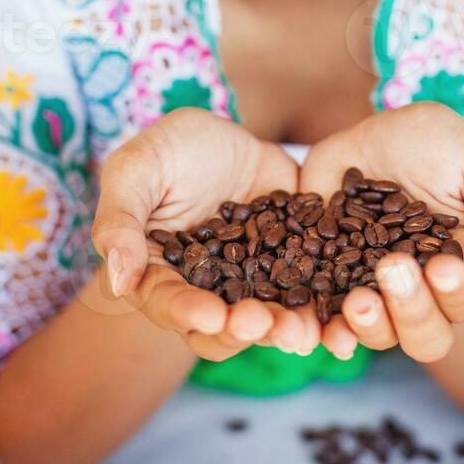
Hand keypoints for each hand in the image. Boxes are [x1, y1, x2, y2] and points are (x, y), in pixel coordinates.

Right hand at [91, 108, 319, 361]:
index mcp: (162, 274)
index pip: (168, 302)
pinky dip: (326, 302)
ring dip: (286, 327)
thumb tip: (118, 280)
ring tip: (305, 330)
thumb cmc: (167, 150)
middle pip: (222, 324)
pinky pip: (310, 286)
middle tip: (263, 323)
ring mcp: (254, 280)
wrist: (225, 133)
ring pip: (269, 315)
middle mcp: (208, 289)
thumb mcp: (136, 171)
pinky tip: (344, 306)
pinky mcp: (292, 261)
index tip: (210, 314)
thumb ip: (121, 221)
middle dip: (243, 329)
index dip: (186, 312)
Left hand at [299, 102, 463, 362]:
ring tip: (357, 300)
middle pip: (424, 334)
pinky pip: (325, 317)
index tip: (442, 267)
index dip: (456, 293)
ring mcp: (372, 287)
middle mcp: (420, 290)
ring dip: (369, 325)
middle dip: (411, 310)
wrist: (376, 127)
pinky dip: (324, 329)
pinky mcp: (329, 275)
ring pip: (377, 332)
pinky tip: (321, 329)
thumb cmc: (441, 143)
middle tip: (393, 268)